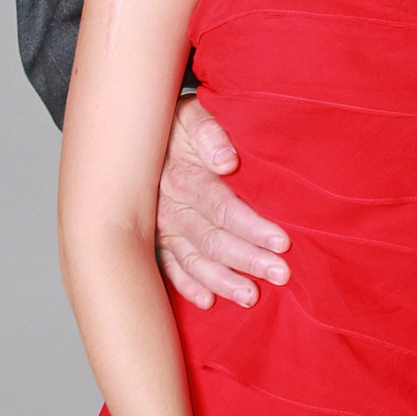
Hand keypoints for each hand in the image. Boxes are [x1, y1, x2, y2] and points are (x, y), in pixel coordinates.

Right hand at [156, 94, 291, 309]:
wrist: (134, 133)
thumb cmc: (173, 124)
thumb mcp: (189, 114)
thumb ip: (208, 132)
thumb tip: (227, 161)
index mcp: (182, 178)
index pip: (222, 208)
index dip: (252, 226)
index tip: (281, 242)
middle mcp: (169, 209)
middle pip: (212, 240)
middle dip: (247, 260)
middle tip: (281, 274)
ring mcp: (159, 228)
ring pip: (193, 261)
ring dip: (222, 281)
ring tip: (251, 297)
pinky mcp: (152, 240)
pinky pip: (168, 269)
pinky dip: (187, 287)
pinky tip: (207, 301)